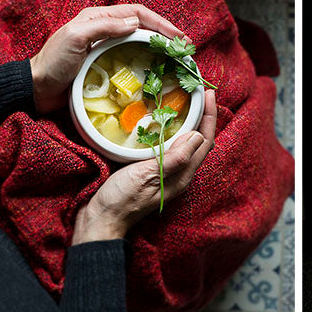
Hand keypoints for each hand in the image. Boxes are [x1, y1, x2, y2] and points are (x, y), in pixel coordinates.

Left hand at [30, 4, 186, 113]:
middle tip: (185, 47)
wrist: (38, 88)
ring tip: (177, 57)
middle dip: (166, 34)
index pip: (138, 14)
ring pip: (141, 41)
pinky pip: (134, 58)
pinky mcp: (107, 64)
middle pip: (143, 26)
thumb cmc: (54, 62)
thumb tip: (135, 23)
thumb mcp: (75, 38)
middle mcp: (105, 29)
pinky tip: (160, 69)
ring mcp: (107, 47)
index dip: (161, 23)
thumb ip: (103, 26)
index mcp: (98, 17)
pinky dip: (150, 61)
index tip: (179, 37)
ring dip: (161, 47)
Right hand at [71, 89, 216, 244]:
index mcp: (183, 174)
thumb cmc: (123, 199)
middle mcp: (180, 173)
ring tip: (186, 101)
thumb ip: (174, 158)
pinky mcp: (154, 171)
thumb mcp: (148, 175)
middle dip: (203, 116)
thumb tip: (197, 135)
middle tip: (200, 92)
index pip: (205, 141)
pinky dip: (172, 130)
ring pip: (186, 143)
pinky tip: (163, 121)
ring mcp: (167, 173)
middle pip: (199, 140)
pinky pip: (170, 147)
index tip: (209, 93)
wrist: (101, 219)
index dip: (209, 116)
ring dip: (190, 121)